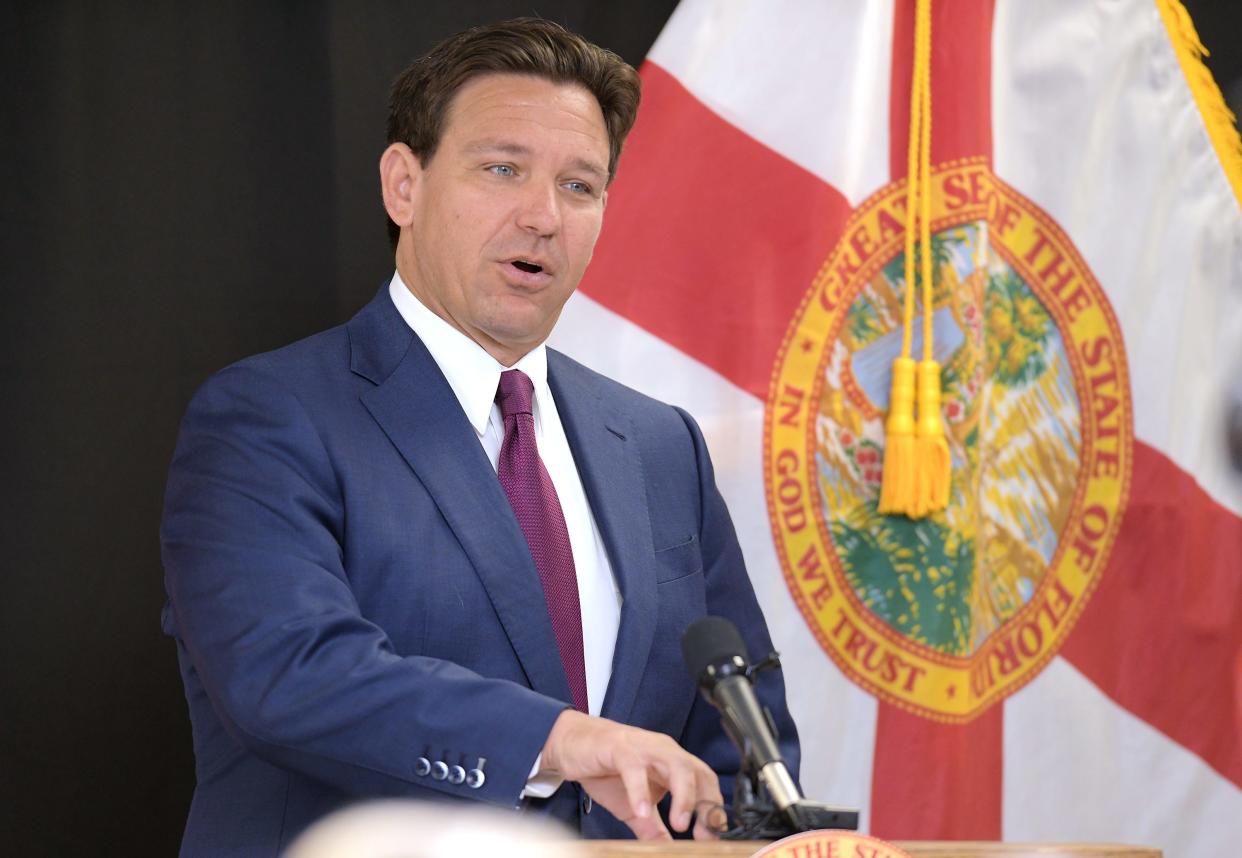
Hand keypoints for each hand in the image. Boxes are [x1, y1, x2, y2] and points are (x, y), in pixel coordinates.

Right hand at [539, 710, 723, 840]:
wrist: (572, 744)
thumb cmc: (606, 769)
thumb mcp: (632, 806)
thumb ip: (651, 826)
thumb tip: (667, 849)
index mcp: (672, 764)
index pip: (705, 782)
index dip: (713, 809)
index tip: (713, 836)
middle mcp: (665, 752)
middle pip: (697, 772)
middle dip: (705, 804)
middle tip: (701, 834)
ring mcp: (645, 747)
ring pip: (676, 765)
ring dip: (683, 796)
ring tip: (680, 824)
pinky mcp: (620, 748)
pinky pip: (635, 768)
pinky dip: (640, 791)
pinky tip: (642, 811)